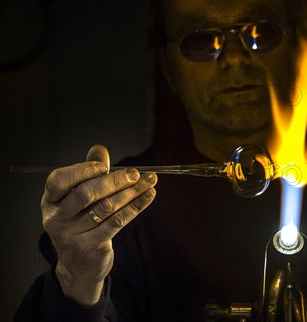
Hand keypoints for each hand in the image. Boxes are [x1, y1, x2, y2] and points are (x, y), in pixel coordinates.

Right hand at [41, 145, 156, 304]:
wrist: (79, 264)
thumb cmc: (81, 222)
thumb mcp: (78, 198)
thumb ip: (88, 173)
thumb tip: (99, 149)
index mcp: (49, 202)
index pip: (59, 180)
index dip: (82, 170)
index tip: (105, 165)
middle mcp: (56, 219)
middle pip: (86, 194)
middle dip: (114, 180)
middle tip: (136, 172)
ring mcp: (71, 236)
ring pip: (106, 208)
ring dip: (131, 192)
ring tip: (149, 181)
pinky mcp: (91, 247)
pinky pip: (117, 222)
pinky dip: (136, 206)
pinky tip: (149, 195)